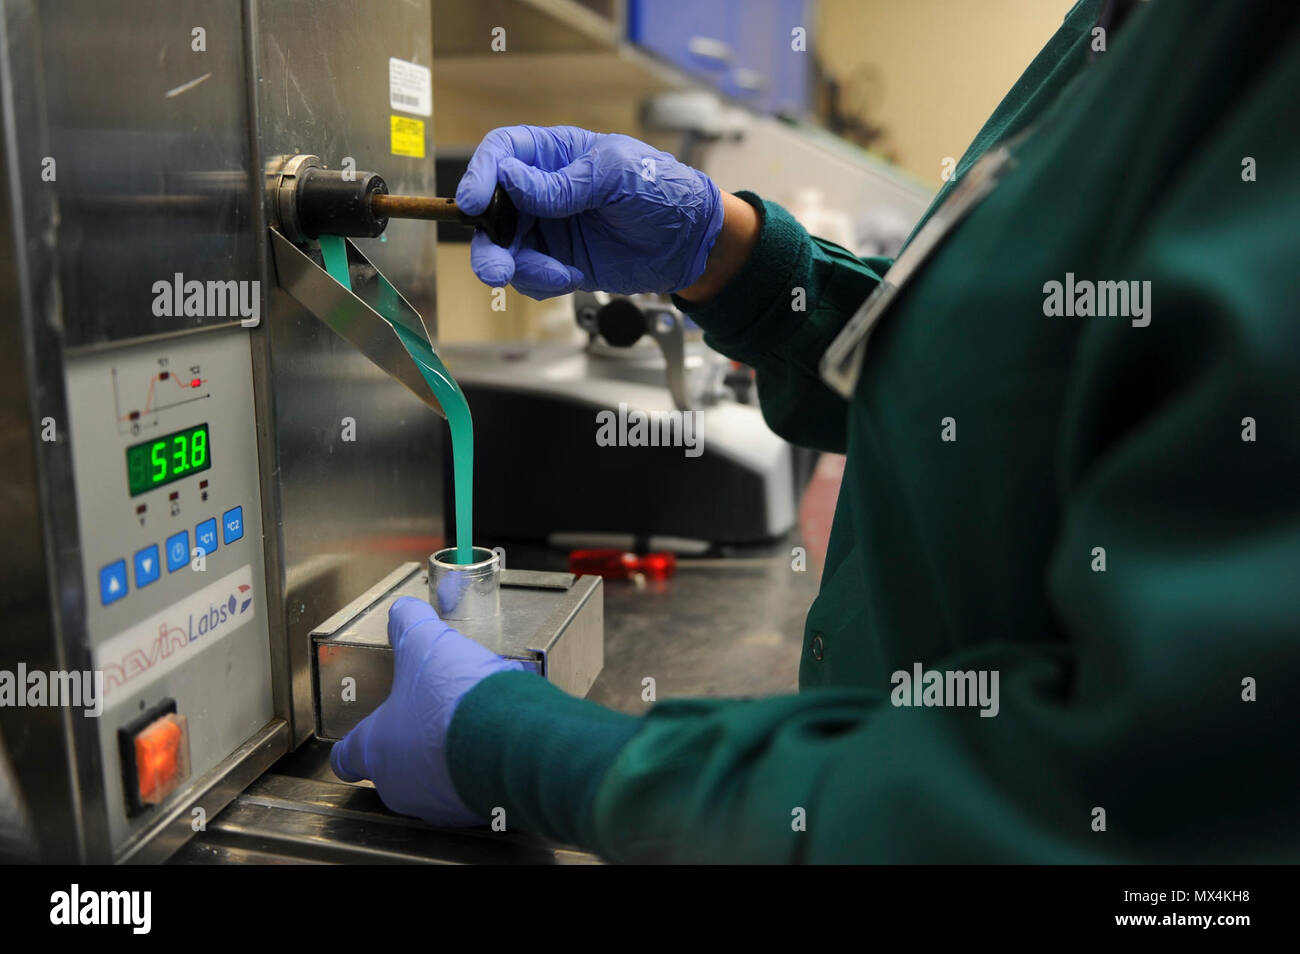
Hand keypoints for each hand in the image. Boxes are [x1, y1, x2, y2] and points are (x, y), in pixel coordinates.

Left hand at [330, 596, 524, 825]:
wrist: (510, 741)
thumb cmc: (455, 702)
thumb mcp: (424, 644)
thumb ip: (408, 625)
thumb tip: (403, 610)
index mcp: (376, 749)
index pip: (346, 757)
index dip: (353, 744)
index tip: (358, 738)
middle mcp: (401, 785)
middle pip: (395, 768)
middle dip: (414, 742)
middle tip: (433, 715)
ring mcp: (438, 803)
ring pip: (436, 780)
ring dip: (450, 755)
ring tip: (473, 723)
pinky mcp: (476, 810)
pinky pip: (473, 787)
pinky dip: (482, 766)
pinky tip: (497, 739)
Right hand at [457, 125, 724, 298]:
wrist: (689, 242)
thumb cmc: (660, 190)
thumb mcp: (615, 175)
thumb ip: (563, 183)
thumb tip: (512, 180)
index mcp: (555, 154)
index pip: (502, 153)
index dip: (481, 174)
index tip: (474, 202)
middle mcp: (543, 190)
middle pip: (492, 209)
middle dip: (488, 240)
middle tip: (496, 267)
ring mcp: (549, 228)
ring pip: (505, 249)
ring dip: (517, 268)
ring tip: (556, 276)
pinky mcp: (558, 262)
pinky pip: (530, 276)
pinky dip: (542, 282)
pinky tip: (571, 277)